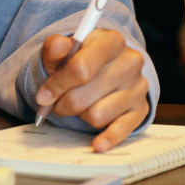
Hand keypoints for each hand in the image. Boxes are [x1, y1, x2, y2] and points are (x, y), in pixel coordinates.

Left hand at [35, 29, 149, 152]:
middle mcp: (130, 61)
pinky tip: (98, 143)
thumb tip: (58, 46)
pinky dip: (107, 138)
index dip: (58, 85)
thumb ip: (55, 47)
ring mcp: (138, 86)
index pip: (81, 68)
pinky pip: (122, 130)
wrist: (104, 66)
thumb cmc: (80, 57)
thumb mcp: (64, 49)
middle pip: (84, 96)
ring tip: (79, 104)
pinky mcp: (141, 109)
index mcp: (111, 40)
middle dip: (64, 103)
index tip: (44, 95)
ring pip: (97, 116)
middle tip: (57, 102)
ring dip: (80, 115)